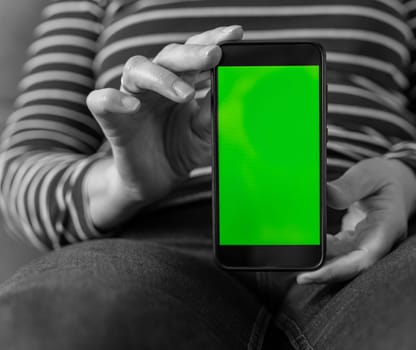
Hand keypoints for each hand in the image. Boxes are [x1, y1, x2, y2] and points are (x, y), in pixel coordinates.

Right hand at [85, 25, 242, 228]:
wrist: (154, 181)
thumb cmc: (181, 150)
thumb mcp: (206, 136)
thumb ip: (214, 115)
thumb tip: (229, 92)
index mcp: (181, 81)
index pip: (195, 53)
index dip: (213, 40)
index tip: (235, 35)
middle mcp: (155, 82)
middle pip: (169, 55)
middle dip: (192, 53)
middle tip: (214, 55)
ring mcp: (132, 96)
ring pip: (137, 69)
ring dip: (163, 78)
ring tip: (187, 94)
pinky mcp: (111, 118)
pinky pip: (102, 100)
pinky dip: (114, 100)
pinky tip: (133, 107)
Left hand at [297, 158, 415, 283]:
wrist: (398, 183)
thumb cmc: (385, 178)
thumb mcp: (369, 175)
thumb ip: (348, 186)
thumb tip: (324, 196)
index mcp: (387, 227)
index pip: (364, 258)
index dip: (338, 270)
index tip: (313, 275)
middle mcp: (379, 242)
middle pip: (352, 268)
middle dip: (326, 274)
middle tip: (300, 276)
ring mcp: (367, 245)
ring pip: (343, 263)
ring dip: (322, 264)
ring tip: (300, 261)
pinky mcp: (356, 243)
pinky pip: (337, 254)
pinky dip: (323, 251)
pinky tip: (309, 243)